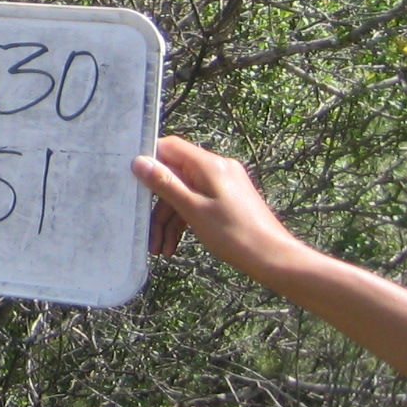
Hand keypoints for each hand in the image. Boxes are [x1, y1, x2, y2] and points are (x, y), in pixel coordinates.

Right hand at [131, 135, 306, 283]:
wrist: (274, 259)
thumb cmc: (235, 235)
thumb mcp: (194, 210)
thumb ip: (166, 184)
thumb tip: (139, 161)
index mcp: (209, 165)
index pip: (170, 147)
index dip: (149, 161)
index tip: (132, 183)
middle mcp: (217, 168)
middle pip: (175, 175)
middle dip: (159, 205)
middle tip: (147, 233)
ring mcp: (223, 184)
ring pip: (185, 193)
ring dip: (170, 220)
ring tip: (160, 249)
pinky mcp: (227, 199)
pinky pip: (198, 202)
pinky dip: (185, 221)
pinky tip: (174, 245)